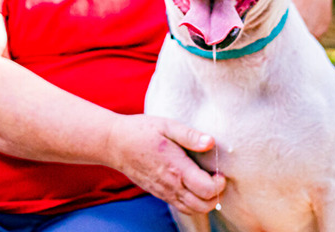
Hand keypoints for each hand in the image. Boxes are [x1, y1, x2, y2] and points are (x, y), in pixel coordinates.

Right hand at [106, 114, 225, 214]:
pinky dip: (193, 203)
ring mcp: (164, 191)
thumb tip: (210, 142)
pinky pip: (181, 206)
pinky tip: (193, 186)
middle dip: (216, 195)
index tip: (219, 171)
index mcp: (176, 167)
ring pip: (193, 209)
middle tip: (216, 177)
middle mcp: (171, 184)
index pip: (206, 189)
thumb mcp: (166, 125)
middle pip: (203, 205)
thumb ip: (189, 135)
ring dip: (205, 201)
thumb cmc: (141, 131)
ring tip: (207, 182)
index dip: (219, 184)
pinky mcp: (159, 193)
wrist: (114, 143)